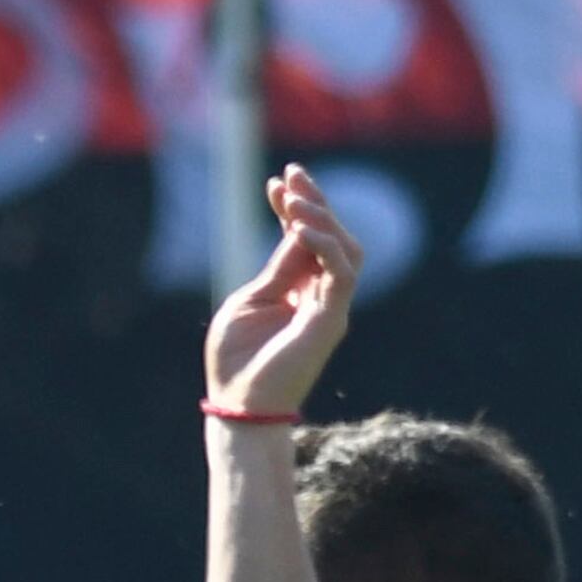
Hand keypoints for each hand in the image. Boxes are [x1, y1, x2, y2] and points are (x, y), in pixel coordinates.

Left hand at [205, 165, 362, 418]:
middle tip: (292, 177)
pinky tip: (300, 230)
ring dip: (322, 221)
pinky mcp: (332, 318)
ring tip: (295, 202)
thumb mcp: (249, 303)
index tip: (276, 182)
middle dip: (313, 203)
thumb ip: (277, 270)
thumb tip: (294, 230)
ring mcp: (330, 305)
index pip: (304, 240)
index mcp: (296, 289)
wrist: (240, 405)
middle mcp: (320, 294)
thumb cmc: (237, 360)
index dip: (294, 208)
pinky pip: (342, 273)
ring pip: (344, 249)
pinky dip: (325, 248)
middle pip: (330, 237)